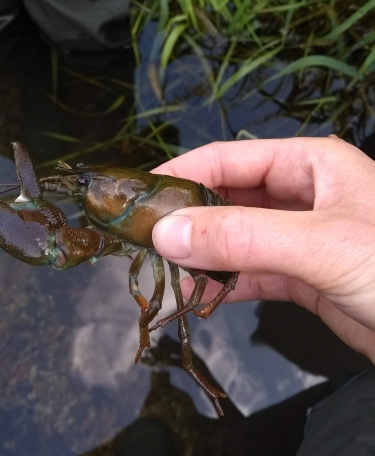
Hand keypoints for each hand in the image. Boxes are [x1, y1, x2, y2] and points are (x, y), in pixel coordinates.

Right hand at [152, 137, 374, 362]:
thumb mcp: (319, 244)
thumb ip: (241, 237)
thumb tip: (165, 232)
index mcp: (309, 165)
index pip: (228, 158)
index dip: (180, 173)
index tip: (137, 196)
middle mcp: (301, 196)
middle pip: (228, 199)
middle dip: (188, 219)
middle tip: (141, 241)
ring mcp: (301, 238)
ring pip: (235, 239)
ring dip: (201, 256)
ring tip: (161, 272)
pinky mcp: (303, 277)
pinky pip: (251, 274)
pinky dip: (223, 285)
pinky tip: (197, 297)